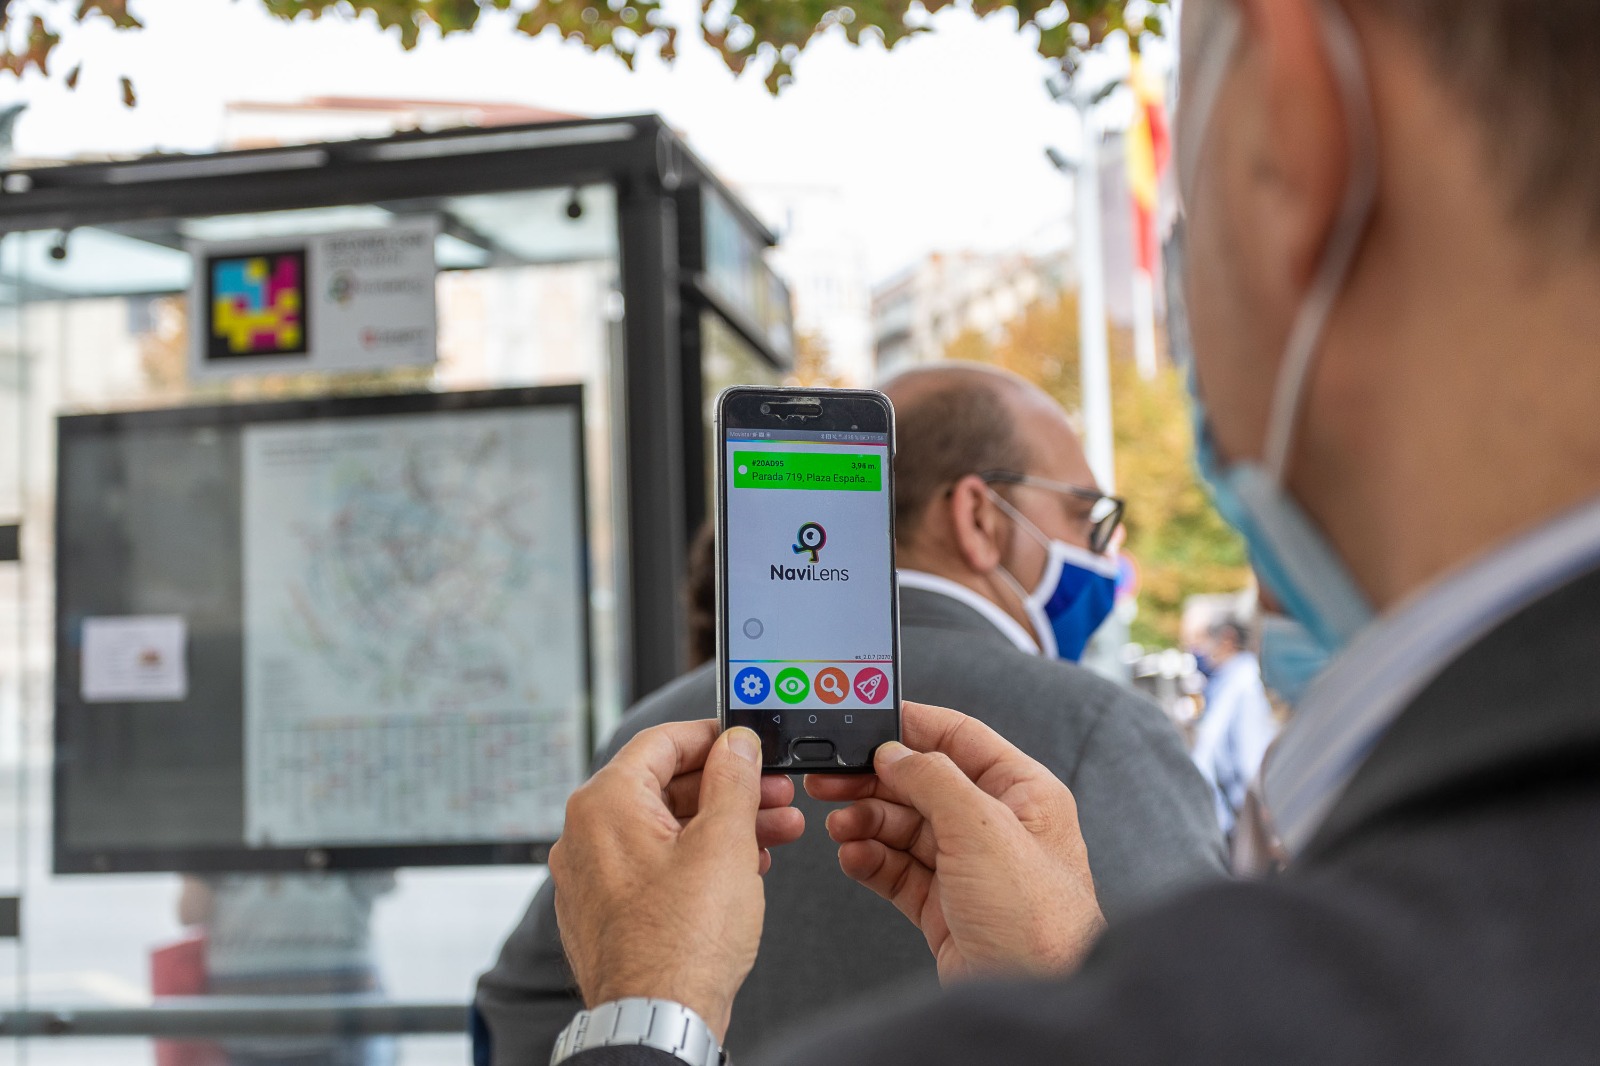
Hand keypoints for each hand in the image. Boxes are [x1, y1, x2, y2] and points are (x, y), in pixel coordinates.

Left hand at [549, 722, 804, 1041]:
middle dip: (730, 789)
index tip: (746, 742)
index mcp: (605, 803)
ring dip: (723, 826)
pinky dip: (698, 859)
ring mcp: (593, 877)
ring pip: (666, 829)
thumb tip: (736, 745)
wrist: (659, 1019)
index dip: (713, 737)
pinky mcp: (606, 913)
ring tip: (775, 833)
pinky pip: (655, 866)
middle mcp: (586, 835)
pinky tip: (743, 868)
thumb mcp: (724, 842)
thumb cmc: (680, 943)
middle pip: (666, 787)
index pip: (661, 742)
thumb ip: (732, 781)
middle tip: (774, 792)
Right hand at [807, 702, 1104, 983]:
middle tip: (830, 780)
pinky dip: (871, 860)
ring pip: (904, 827)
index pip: (959, 739)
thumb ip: (934, 779)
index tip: (865, 722)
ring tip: (841, 826)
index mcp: (1022, 792)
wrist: (1033, 997)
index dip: (911, 727)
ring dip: (867, 822)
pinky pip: (897, 870)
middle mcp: (996, 825)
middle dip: (874, 781)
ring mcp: (968, 867)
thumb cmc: (1038, 921)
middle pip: (922, 784)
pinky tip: (853, 857)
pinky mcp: (944, 906)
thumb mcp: (983, 828)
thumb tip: (896, 752)